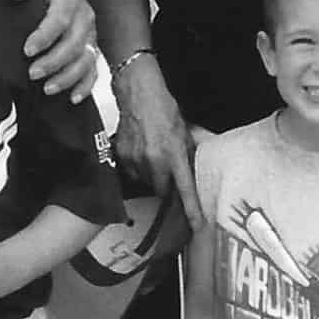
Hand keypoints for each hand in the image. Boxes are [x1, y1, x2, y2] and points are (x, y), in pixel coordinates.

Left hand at [8, 0, 97, 101]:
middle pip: (74, 45)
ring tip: (47, 88)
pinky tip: (73, 98)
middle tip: (32, 73)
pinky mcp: (92, 49)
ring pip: (86, 61)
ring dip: (67, 77)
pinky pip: (93, 71)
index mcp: (68, 1)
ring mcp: (90, 36)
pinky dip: (85, 86)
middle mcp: (83, 19)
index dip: (44, 37)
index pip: (58, 20)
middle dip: (53, 62)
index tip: (26, 50)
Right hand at [113, 58, 202, 229]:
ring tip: (152, 151)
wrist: (138, 93)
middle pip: (161, 190)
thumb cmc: (163, 108)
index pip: (185, 189)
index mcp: (174, 154)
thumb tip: (191, 170)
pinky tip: (140, 148)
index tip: (197, 225)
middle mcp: (154, 161)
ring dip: (151, 173)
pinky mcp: (122, 156)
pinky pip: (131, 171)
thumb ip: (188, 154)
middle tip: (167, 168)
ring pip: (145, 181)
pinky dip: (136, 165)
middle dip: (166, 185)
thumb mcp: (184, 132)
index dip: (192, 210)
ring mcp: (135, 160)